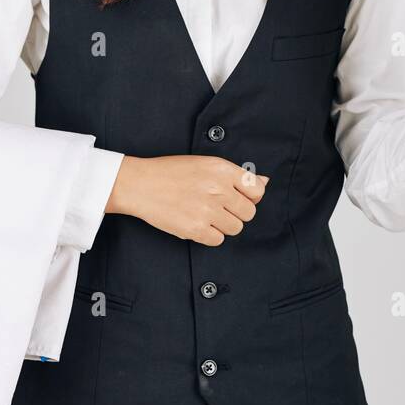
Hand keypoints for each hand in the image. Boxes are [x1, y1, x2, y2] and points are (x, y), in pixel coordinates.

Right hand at [105, 154, 268, 245]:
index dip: (251, 197)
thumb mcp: (206, 164)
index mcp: (222, 169)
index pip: (257, 190)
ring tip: (206, 215)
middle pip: (249, 213)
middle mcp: (218, 189)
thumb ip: (237, 175)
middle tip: (219, 208)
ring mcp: (207, 210)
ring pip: (236, 228)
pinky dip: (210, 235)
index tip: (238, 198)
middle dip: (237, 213)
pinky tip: (197, 223)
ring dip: (224, 225)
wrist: (140, 184)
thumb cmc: (171, 172)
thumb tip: (265, 182)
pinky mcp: (195, 229)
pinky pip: (218, 240)